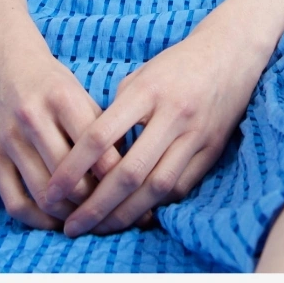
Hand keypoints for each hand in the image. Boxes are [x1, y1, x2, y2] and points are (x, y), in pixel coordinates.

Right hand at [0, 21, 154, 230]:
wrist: (2, 58)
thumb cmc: (49, 80)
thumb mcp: (78, 92)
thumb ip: (99, 126)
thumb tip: (126, 169)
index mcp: (62, 97)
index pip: (96, 148)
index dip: (116, 175)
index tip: (131, 188)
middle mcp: (33, 117)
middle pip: (70, 179)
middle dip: (94, 202)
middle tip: (111, 212)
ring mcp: (9, 138)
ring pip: (44, 195)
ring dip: (69, 215)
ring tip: (87, 218)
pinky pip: (15, 202)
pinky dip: (37, 221)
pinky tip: (55, 221)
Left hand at [43, 19, 269, 236]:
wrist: (230, 54)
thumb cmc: (177, 64)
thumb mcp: (141, 75)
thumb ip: (117, 112)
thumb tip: (93, 154)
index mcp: (147, 91)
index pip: (101, 136)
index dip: (73, 168)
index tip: (53, 191)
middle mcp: (173, 114)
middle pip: (130, 172)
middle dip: (97, 206)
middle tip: (71, 226)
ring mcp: (196, 134)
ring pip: (157, 188)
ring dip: (126, 215)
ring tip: (101, 228)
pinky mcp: (213, 150)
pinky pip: (180, 187)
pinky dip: (155, 204)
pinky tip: (136, 212)